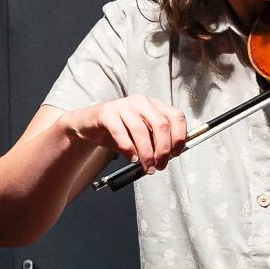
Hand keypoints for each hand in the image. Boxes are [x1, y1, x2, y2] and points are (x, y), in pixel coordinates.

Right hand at [61, 95, 190, 173]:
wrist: (89, 127)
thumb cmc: (119, 132)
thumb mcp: (142, 136)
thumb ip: (156, 142)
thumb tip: (169, 156)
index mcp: (154, 105)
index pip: (176, 116)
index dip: (180, 137)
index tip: (176, 154)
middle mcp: (141, 101)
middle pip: (161, 124)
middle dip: (163, 149)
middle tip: (160, 165)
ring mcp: (123, 104)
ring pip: (141, 130)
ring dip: (146, 153)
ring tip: (146, 167)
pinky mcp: (106, 112)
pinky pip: (120, 131)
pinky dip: (128, 148)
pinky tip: (131, 158)